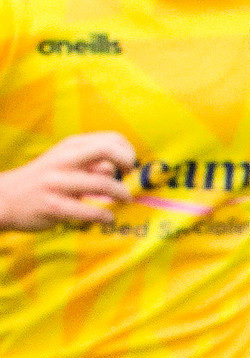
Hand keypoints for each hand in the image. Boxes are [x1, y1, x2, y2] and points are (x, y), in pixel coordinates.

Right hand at [0, 130, 135, 229]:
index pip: (111, 139)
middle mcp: (64, 160)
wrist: (5, 198)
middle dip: (128, 163)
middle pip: (107, 150)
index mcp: (69, 146)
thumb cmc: (44, 180)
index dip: (128, 152)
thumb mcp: (65, 162)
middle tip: (129, 178)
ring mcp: (57, 183)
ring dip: (122, 194)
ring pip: (103, 184)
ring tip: (123, 200)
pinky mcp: (53, 206)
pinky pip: (89, 211)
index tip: (128, 166)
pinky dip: (105, 216)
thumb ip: (91, 162)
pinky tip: (106, 218)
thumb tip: (120, 166)